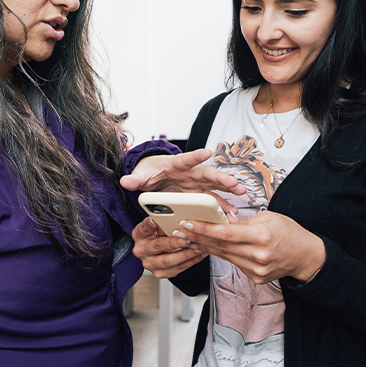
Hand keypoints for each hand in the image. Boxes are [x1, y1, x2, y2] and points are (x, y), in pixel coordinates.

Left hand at [120, 148, 245, 196]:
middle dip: (221, 178)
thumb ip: (135, 179)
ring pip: (214, 187)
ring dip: (228, 191)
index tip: (207, 152)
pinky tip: (231, 214)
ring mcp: (196, 185)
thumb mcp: (141, 176)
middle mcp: (189, 174)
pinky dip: (221, 207)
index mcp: (175, 165)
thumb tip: (125, 180)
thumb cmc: (149, 172)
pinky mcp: (198, 195)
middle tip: (235, 184)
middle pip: (207, 174)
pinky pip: (212, 200)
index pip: (185, 159)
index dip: (195, 156)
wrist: (154, 176)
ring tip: (241, 196)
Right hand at [132, 216, 207, 278]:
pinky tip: (199, 254)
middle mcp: (142, 251)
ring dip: (186, 254)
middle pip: (157, 246)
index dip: (149, 224)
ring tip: (198, 247)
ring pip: (169, 261)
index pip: (143, 228)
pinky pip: (177, 269)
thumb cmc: (159, 233)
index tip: (155, 220)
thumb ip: (163, 221)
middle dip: (174, 242)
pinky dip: (191, 261)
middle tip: (187, 238)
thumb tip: (175, 214)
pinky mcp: (159, 273)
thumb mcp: (158, 224)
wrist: (159, 251)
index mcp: (139, 235)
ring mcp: (150, 263)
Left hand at [174, 211, 325, 284]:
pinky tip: (207, 247)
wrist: (306, 256)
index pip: (226, 233)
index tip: (188, 223)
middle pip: (220, 246)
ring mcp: (256, 269)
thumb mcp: (268, 218)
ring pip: (223, 255)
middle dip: (197, 237)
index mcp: (261, 236)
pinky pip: (232, 262)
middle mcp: (257, 255)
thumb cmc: (289, 232)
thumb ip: (244, 221)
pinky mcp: (255, 277)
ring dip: (204, 246)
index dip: (204, 228)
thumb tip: (223, 219)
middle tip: (179, 230)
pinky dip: (219, 254)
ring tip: (187, 238)